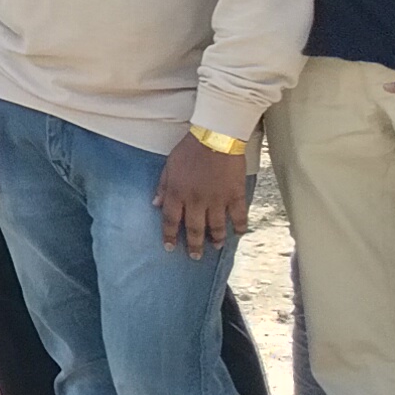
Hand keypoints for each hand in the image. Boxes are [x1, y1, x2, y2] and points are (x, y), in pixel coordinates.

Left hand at [156, 133, 248, 252]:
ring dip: (216, 239)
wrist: (215, 138)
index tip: (170, 247)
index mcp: (177, 192)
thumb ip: (163, 186)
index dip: (169, 235)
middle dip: (194, 245)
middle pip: (194, 228)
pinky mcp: (235, 195)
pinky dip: (239, 226)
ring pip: (216, 226)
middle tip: (195, 256)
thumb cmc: (189, 150)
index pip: (170, 219)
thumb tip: (155, 204)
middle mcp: (196, 200)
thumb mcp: (169, 166)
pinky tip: (239, 234)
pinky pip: (239, 216)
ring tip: (216, 247)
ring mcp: (217, 199)